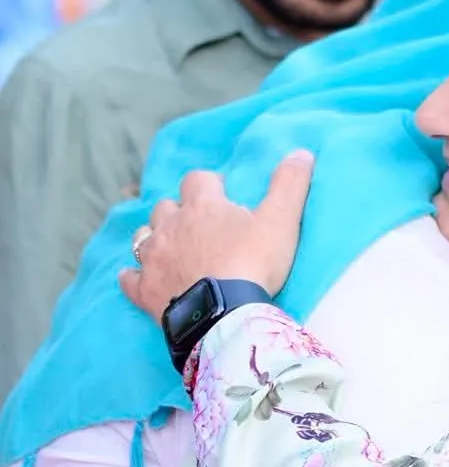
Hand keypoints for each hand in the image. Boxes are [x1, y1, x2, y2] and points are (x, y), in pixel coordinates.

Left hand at [119, 151, 314, 320]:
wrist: (224, 314)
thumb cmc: (253, 262)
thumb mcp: (280, 221)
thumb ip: (289, 184)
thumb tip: (302, 152)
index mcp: (202, 206)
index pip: (198, 179)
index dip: (210, 184)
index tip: (223, 194)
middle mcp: (170, 226)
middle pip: (166, 206)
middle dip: (179, 210)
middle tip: (200, 225)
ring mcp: (153, 258)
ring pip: (143, 236)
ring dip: (156, 237)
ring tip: (172, 246)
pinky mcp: (144, 289)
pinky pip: (129, 277)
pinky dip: (134, 275)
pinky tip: (140, 277)